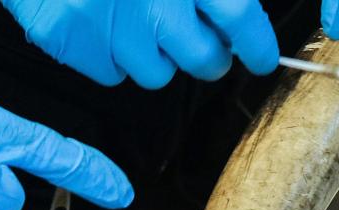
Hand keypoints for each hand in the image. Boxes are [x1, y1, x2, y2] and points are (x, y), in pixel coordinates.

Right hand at [1, 0, 279, 88]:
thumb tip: (237, 13)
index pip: (240, 17)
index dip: (256, 45)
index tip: (261, 59)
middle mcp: (155, 1)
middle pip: (205, 59)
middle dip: (210, 60)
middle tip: (201, 47)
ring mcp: (114, 28)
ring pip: (157, 74)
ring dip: (154, 57)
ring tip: (136, 23)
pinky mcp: (77, 44)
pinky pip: (111, 74)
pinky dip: (111, 57)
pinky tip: (102, 24)